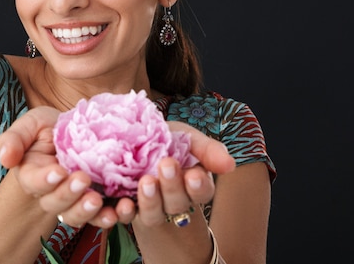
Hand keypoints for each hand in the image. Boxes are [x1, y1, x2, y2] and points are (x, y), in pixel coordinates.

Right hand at [0, 107, 108, 226]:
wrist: (80, 131)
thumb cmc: (50, 128)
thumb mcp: (31, 124)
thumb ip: (14, 138)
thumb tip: (5, 157)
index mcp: (32, 175)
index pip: (34, 183)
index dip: (44, 180)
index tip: (57, 171)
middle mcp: (52, 193)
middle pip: (56, 203)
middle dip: (68, 194)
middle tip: (82, 180)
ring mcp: (75, 200)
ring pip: (76, 215)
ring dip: (87, 212)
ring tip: (98, 201)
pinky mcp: (98, 201)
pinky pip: (101, 215)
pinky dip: (110, 215)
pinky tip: (120, 208)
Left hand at [118, 120, 235, 226]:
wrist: (130, 140)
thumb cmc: (165, 139)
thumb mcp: (187, 138)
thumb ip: (208, 149)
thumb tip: (230, 165)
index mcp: (192, 184)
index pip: (201, 191)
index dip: (198, 186)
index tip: (194, 175)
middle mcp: (173, 201)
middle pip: (177, 203)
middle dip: (173, 187)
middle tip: (166, 166)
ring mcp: (149, 208)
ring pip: (153, 215)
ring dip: (150, 201)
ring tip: (146, 182)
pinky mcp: (126, 209)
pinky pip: (125, 216)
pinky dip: (124, 212)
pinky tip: (122, 204)